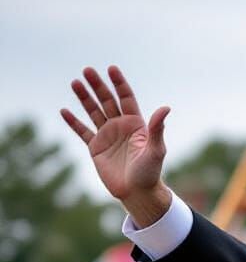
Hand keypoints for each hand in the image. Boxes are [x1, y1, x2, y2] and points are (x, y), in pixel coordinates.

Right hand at [61, 66, 171, 221]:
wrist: (138, 192)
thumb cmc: (151, 172)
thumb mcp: (156, 149)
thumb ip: (157, 128)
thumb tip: (166, 108)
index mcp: (136, 124)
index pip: (126, 98)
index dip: (119, 83)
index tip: (111, 68)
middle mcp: (121, 126)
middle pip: (107, 101)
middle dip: (98, 86)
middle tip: (87, 70)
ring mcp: (107, 136)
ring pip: (94, 112)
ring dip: (84, 98)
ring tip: (75, 82)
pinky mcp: (96, 148)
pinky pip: (82, 132)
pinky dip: (74, 122)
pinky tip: (65, 110)